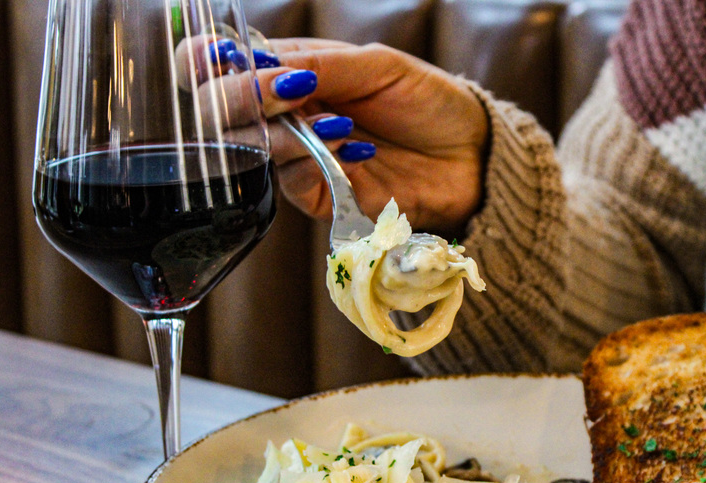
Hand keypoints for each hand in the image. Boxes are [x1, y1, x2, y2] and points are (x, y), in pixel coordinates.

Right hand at [257, 39, 488, 236]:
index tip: (243, 63)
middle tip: (283, 93)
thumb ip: (323, 65)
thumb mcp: (379, 67)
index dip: (233, 65)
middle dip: (250, 100)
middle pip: (236, 111)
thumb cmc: (430, 103)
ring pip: (260, 146)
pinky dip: (313, 160)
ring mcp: (305, 157)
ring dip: (290, 131)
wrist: (472, 156)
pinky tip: (351, 149)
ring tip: (337, 122)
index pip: (245, 66)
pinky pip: (294, 180)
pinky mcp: (323, 196)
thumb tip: (267, 66)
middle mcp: (295, 116)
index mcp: (303, 74)